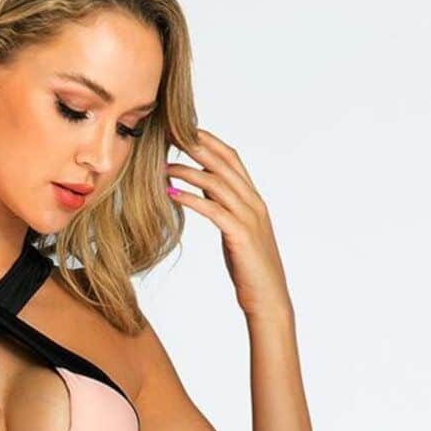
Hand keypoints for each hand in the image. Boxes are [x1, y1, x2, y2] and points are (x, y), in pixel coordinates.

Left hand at [165, 128, 291, 317]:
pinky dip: (190, 198)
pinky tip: (171, 193)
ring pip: (217, 183)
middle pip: (224, 164)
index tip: (184, 131)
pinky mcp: (241, 235)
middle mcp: (254, 203)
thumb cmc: (250, 270)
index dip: (209, 142)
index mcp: (253, 200)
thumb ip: (223, 208)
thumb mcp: (235, 232)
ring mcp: (249, 218)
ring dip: (187, 171)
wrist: (269, 300)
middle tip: (169, 134)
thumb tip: (203, 189)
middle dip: (196, 146)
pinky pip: (212, 209)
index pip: (232, 159)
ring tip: (161, 166)